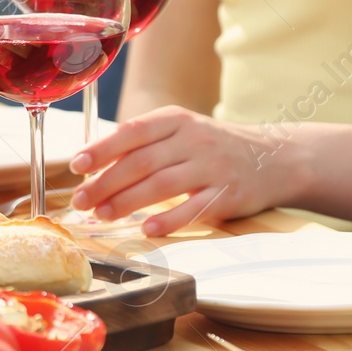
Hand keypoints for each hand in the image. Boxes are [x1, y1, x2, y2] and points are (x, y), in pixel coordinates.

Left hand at [67, 105, 290, 235]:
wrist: (274, 158)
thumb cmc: (214, 147)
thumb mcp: (182, 132)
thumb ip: (144, 144)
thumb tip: (96, 166)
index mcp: (176, 121)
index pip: (131, 132)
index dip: (102, 149)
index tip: (77, 166)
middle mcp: (193, 140)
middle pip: (141, 162)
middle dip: (105, 183)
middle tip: (81, 201)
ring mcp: (212, 167)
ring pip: (161, 185)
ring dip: (127, 202)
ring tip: (102, 215)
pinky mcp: (227, 194)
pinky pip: (193, 209)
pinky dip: (168, 220)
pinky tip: (146, 229)